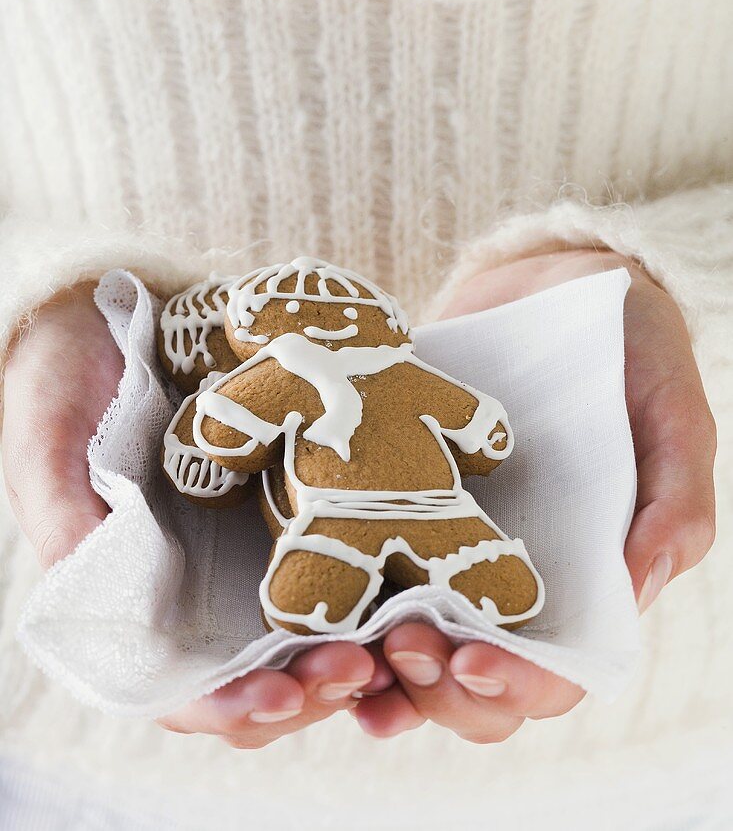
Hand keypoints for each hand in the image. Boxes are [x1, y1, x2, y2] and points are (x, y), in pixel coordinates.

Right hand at [1, 283, 394, 746]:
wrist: (97, 318)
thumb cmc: (59, 391)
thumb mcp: (48, 450)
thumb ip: (66, 520)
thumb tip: (88, 584)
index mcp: (139, 603)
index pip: (190, 691)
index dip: (235, 704)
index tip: (281, 693)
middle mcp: (203, 592)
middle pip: (268, 677)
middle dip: (315, 685)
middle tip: (361, 667)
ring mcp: (252, 552)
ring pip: (314, 634)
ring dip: (359, 647)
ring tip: (402, 635)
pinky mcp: (298, 502)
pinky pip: (346, 554)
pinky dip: (380, 580)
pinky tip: (416, 577)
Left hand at [353, 246, 715, 740]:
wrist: (553, 289)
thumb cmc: (631, 359)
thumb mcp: (673, 420)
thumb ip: (678, 503)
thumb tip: (640, 586)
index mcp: (582, 585)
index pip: (553, 674)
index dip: (515, 685)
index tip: (474, 660)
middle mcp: (510, 585)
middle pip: (473, 684)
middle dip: (436, 685)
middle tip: (405, 642)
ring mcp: (445, 550)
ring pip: (410, 653)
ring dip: (379, 670)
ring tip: (349, 650)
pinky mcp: (392, 509)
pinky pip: (359, 582)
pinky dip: (337, 622)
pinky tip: (314, 629)